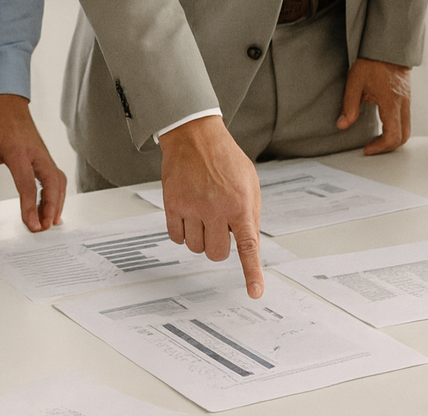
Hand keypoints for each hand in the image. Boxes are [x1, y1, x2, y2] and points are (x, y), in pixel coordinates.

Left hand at [0, 94, 66, 231]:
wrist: (7, 103)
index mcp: (18, 152)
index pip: (28, 185)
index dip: (31, 207)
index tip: (32, 223)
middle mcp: (35, 154)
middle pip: (52, 184)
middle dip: (51, 208)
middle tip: (45, 226)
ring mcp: (43, 155)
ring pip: (58, 181)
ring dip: (57, 202)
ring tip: (50, 221)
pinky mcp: (45, 156)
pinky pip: (56, 176)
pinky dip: (57, 193)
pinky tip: (51, 205)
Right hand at [158, 116, 262, 298]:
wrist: (194, 136)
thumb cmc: (225, 158)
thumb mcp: (250, 183)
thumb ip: (251, 214)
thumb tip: (249, 245)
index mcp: (240, 203)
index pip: (248, 245)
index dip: (251, 272)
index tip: (254, 292)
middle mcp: (216, 208)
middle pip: (217, 253)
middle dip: (219, 247)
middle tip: (219, 229)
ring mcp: (192, 207)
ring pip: (195, 248)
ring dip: (201, 239)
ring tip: (204, 217)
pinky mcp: (172, 205)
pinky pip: (176, 238)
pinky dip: (183, 233)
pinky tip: (188, 216)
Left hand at [337, 58, 412, 155]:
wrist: (388, 47)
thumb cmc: (372, 62)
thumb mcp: (355, 83)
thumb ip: (349, 106)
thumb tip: (342, 125)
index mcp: (391, 103)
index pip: (392, 136)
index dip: (380, 147)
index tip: (367, 149)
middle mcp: (403, 105)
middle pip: (403, 137)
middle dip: (388, 147)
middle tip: (372, 148)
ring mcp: (407, 102)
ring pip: (406, 129)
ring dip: (393, 139)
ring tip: (376, 139)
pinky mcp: (406, 98)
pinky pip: (405, 120)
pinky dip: (396, 129)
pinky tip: (382, 126)